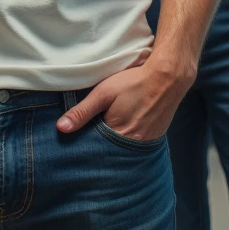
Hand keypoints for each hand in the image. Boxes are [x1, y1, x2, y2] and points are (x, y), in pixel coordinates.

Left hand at [56, 58, 193, 142]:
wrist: (168, 77)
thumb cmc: (134, 82)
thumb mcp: (103, 93)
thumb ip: (82, 111)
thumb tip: (61, 129)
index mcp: (119, 135)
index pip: (96, 150)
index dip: (86, 146)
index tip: (77, 143)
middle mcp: (135, 144)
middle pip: (111, 152)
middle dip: (100, 148)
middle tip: (90, 139)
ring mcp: (147, 142)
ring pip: (124, 149)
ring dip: (114, 145)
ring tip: (105, 136)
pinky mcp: (156, 137)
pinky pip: (137, 144)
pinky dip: (128, 140)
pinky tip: (123, 130)